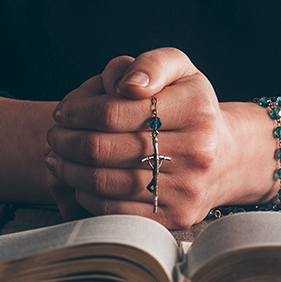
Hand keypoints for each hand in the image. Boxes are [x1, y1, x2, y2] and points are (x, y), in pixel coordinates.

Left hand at [45, 48, 273, 228]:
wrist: (226, 158)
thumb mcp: (179, 71)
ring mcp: (187, 188)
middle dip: (67, 141)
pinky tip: (78, 181)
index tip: (63, 111)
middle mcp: (196, 151)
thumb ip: (151, 64)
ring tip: (57, 156)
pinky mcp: (175, 217)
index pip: (114, 111)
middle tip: (54, 135)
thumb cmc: (189, 108)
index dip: (78, 111)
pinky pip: (116, 211)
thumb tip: (127, 84)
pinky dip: (87, 196)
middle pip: (105, 148)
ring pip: (106, 182)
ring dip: (69, 169)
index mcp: (195, 109)